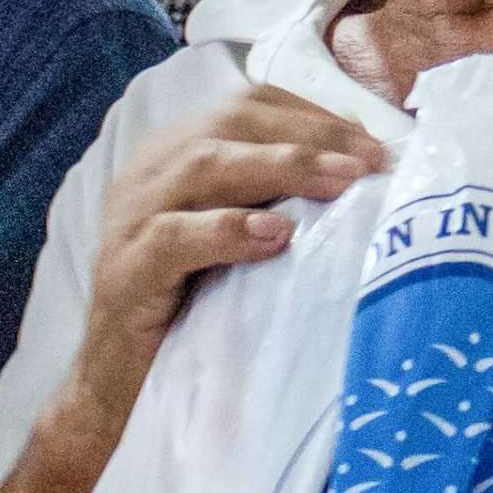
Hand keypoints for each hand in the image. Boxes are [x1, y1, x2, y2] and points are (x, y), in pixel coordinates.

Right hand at [75, 85, 386, 415]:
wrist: (119, 385)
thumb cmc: (194, 308)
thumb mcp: (240, 242)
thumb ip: (280, 199)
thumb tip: (363, 172)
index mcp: (177, 154)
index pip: (247, 107)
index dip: (313, 116)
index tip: (374, 145)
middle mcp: (150, 173)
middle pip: (230, 125)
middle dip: (309, 136)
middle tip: (371, 163)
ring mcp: (131, 218)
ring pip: (204, 166)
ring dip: (282, 168)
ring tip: (340, 184)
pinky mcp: (125, 272)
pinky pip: (174, 237)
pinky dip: (227, 230)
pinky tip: (276, 236)